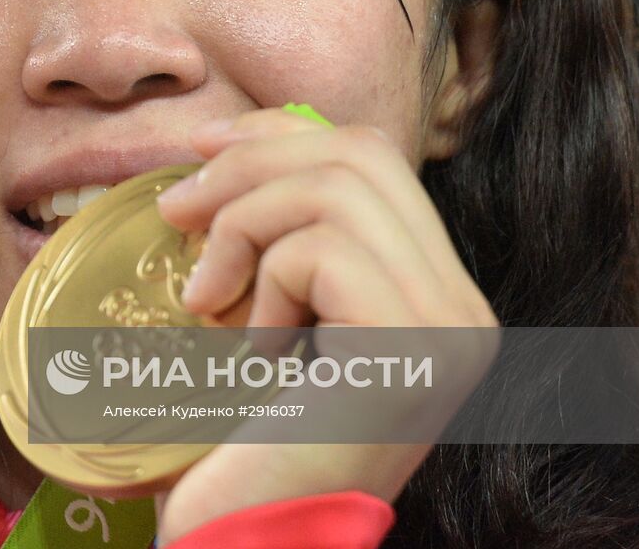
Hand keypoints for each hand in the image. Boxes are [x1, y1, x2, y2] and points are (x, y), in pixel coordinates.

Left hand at [152, 107, 498, 542]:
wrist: (255, 543)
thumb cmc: (252, 437)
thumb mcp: (276, 312)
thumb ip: (286, 238)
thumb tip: (220, 148)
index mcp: (437, 291)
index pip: (375, 157)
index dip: (286, 131)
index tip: (204, 146)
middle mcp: (464, 305)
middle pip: (359, 155)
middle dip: (251, 160)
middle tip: (174, 207)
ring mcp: (448, 326)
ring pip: (335, 190)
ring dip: (242, 225)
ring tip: (204, 296)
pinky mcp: (409, 345)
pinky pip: (319, 251)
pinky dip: (263, 284)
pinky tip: (253, 349)